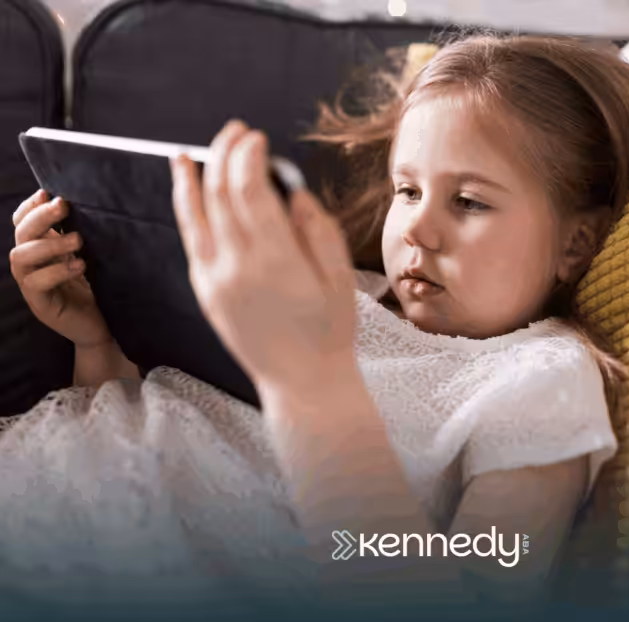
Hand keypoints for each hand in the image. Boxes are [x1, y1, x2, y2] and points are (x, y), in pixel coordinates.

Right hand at [9, 190, 111, 347]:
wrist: (102, 328)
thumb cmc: (98, 290)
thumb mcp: (91, 257)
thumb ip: (80, 237)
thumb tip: (90, 206)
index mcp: (41, 251)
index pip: (22, 223)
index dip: (30, 207)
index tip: (48, 193)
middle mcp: (31, 266)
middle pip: (20, 235)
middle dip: (40, 217)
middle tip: (63, 206)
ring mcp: (32, 286)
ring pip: (21, 256)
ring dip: (49, 243)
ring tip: (78, 240)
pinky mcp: (40, 305)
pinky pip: (35, 283)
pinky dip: (56, 271)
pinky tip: (79, 265)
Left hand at [169, 119, 356, 397]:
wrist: (302, 381)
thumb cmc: (329, 330)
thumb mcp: (340, 278)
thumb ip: (317, 230)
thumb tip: (292, 191)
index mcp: (275, 261)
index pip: (249, 190)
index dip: (248, 156)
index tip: (257, 137)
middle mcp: (236, 267)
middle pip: (219, 194)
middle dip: (224, 154)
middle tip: (236, 132)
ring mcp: (214, 280)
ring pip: (194, 215)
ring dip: (194, 177)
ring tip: (194, 151)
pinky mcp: (205, 292)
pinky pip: (191, 240)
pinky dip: (187, 209)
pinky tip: (189, 191)